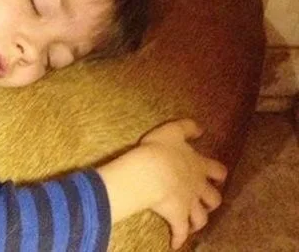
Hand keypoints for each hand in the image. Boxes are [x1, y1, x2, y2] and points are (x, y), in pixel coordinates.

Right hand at [139, 119, 226, 248]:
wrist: (150, 172)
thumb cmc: (159, 149)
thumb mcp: (172, 130)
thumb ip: (187, 127)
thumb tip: (200, 128)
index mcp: (198, 165)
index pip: (216, 170)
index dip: (218, 173)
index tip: (217, 176)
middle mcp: (197, 186)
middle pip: (214, 197)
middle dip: (212, 200)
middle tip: (207, 201)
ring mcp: (189, 203)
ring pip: (202, 217)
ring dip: (199, 221)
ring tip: (194, 224)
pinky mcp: (177, 217)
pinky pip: (180, 231)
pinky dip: (179, 238)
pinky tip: (175, 244)